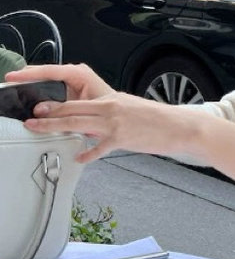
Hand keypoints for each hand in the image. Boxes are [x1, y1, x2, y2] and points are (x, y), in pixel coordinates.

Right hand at [5, 63, 113, 101]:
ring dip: (33, 82)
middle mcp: (76, 74)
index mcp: (79, 74)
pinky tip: (30, 94)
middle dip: (28, 76)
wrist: (121, 116)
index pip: (49, 71)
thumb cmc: (108, 109)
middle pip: (46, 72)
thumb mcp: (84, 108)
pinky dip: (40, 88)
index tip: (13, 76)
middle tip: (10, 80)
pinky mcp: (72, 88)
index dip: (29, 74)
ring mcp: (74, 80)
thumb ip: (62, 108)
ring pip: (48, 78)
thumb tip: (41, 109)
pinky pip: (52, 85)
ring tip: (16, 86)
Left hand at [24, 91, 203, 164]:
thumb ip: (110, 116)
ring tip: (40, 130)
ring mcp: (116, 123)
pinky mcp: (123, 138)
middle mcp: (112, 108)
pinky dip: (88, 154)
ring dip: (56, 127)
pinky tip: (80, 158)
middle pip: (73, 110)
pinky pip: (99, 148)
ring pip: (79, 123)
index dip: (56, 104)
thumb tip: (92, 125)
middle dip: (48, 115)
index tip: (41, 107)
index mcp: (113, 99)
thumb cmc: (157, 120)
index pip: (78, 101)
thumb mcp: (130, 110)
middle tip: (31, 118)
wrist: (180, 126)